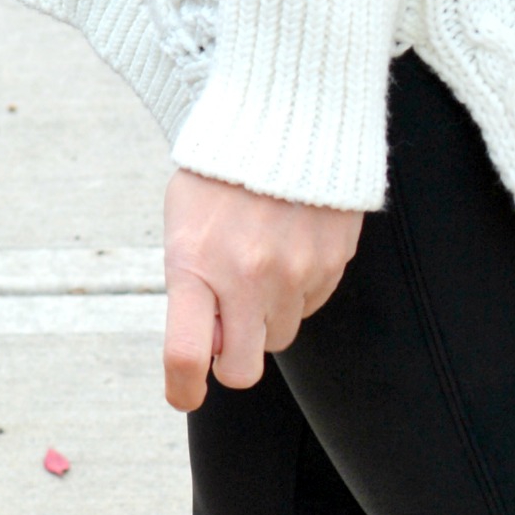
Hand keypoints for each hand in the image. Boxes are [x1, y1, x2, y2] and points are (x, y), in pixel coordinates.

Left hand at [164, 169, 363, 410]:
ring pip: (280, 336)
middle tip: (225, 324)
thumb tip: (210, 343)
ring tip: (258, 262)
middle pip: (241, 369)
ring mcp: (295, 273)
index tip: (185, 395)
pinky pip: (311, 305)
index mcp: (195, 264)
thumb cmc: (219, 175)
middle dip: (231, 359)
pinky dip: (296, 290)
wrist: (284, 119)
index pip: (186, 355)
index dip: (183, 390)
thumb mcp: (183, 224)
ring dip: (265, 317)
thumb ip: (188, 286)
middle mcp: (247, 277)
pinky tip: (287, 247)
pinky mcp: (331, 264)